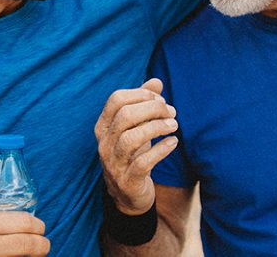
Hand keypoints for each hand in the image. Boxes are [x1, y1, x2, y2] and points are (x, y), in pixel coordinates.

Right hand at [94, 78, 178, 214]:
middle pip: (125, 116)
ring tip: (174, 125)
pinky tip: (173, 142)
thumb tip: (157, 81)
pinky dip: (161, 149)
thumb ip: (143, 104)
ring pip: (131, 138)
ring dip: (157, 127)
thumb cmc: (133, 154)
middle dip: (152, 109)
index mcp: (103, 127)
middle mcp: (104, 143)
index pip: (116, 100)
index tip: (160, 99)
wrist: (128, 195)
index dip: (140, 94)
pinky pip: (143, 162)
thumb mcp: (135, 128)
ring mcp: (114, 163)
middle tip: (171, 112)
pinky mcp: (128, 181)